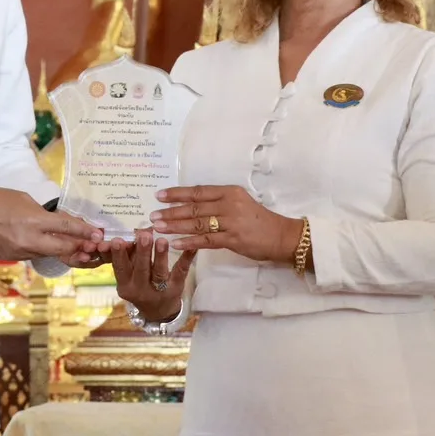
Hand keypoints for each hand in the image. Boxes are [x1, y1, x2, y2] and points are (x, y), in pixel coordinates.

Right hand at [0, 185, 102, 261]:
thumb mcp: (22, 199)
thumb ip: (42, 212)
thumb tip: (58, 221)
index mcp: (32, 221)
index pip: (66, 227)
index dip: (85, 231)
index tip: (98, 233)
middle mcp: (28, 240)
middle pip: (63, 249)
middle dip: (80, 247)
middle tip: (93, 245)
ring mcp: (19, 252)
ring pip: (48, 254)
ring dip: (62, 250)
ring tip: (75, 245)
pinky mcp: (10, 257)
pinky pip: (33, 255)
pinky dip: (43, 249)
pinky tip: (47, 243)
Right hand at [110, 228, 194, 321]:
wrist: (158, 311)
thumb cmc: (140, 285)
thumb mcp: (129, 275)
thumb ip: (129, 255)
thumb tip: (134, 230)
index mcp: (125, 284)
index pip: (120, 268)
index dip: (118, 254)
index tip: (118, 239)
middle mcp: (140, 289)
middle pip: (141, 269)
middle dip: (142, 252)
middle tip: (144, 235)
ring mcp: (159, 290)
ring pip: (159, 272)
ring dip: (161, 255)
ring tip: (162, 240)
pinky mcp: (176, 288)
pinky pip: (180, 272)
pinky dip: (186, 258)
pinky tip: (190, 246)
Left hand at [150, 185, 301, 264]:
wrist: (281, 235)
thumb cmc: (259, 220)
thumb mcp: (240, 202)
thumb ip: (219, 202)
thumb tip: (193, 205)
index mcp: (230, 192)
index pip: (198, 191)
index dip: (177, 193)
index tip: (160, 195)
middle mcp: (229, 204)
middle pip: (194, 208)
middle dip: (171, 212)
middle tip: (153, 215)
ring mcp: (231, 222)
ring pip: (197, 224)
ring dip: (175, 226)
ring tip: (158, 228)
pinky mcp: (233, 240)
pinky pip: (206, 241)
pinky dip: (189, 242)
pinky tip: (175, 243)